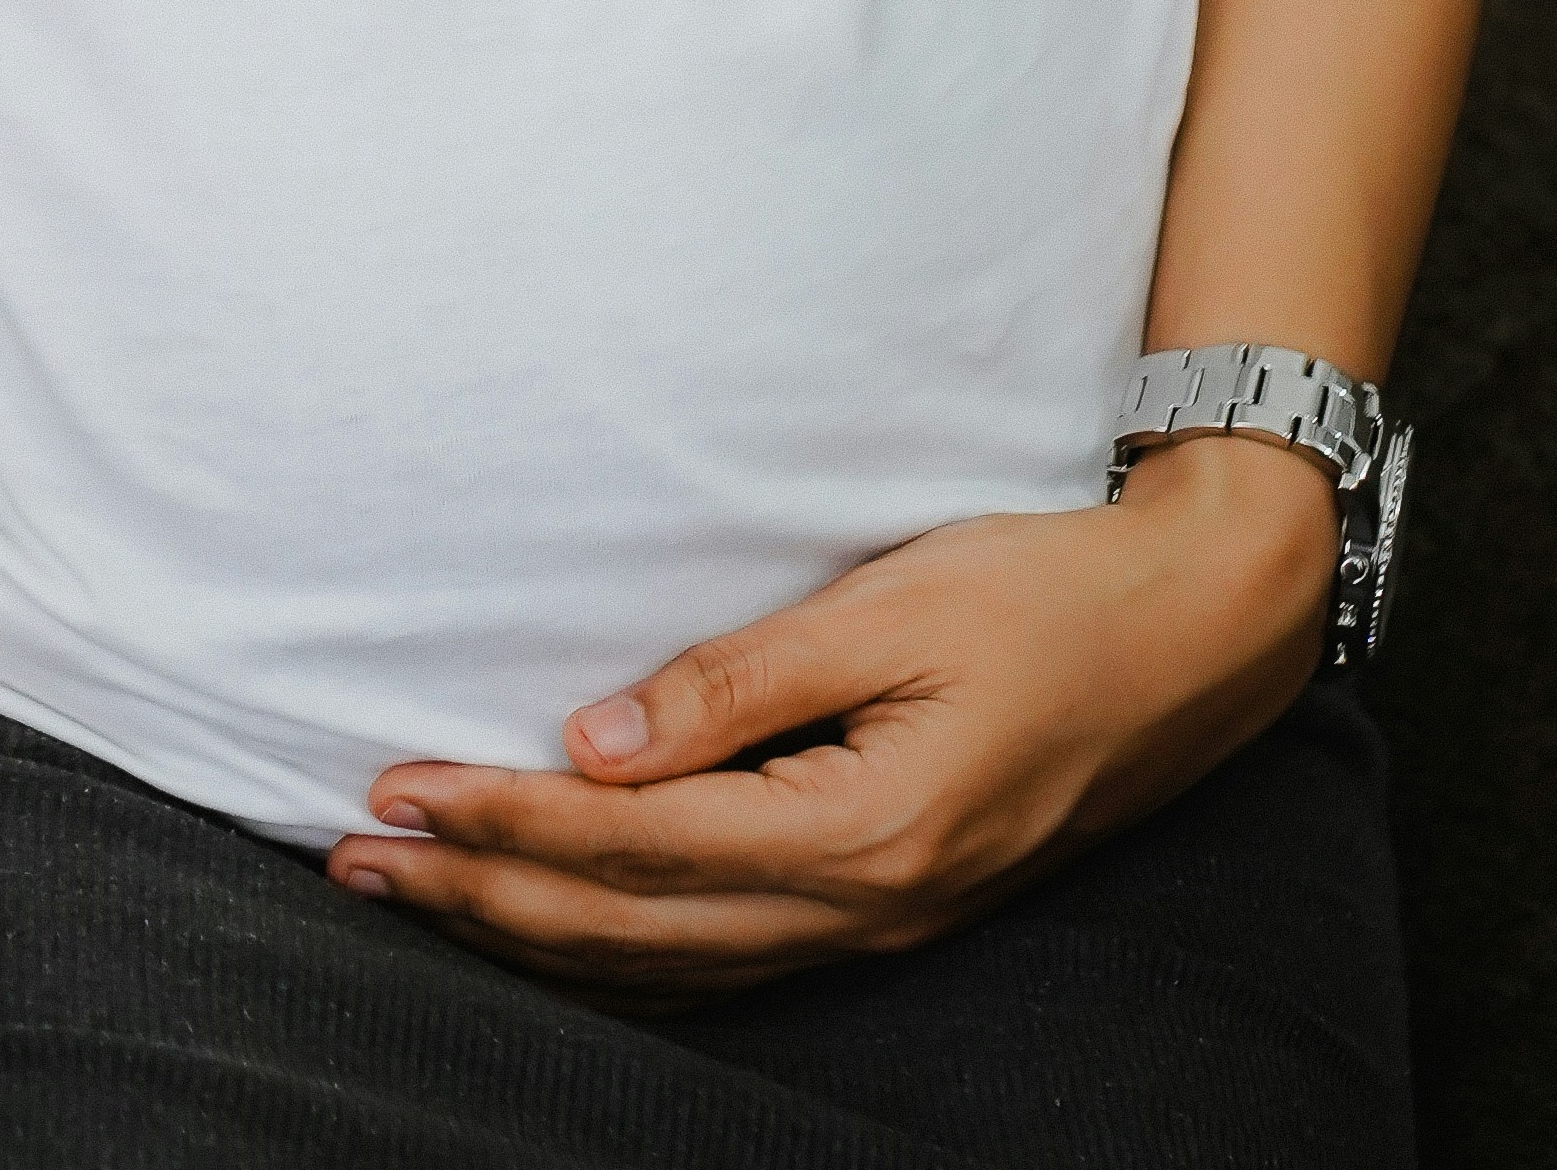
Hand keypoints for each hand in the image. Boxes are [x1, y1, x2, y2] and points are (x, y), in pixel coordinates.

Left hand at [329, 434, 1336, 992]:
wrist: (1197, 635)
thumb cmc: (1048, 593)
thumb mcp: (894, 605)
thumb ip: (742, 680)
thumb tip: (597, 739)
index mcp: (865, 829)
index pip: (637, 842)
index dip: (507, 817)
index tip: (397, 784)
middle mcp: (867, 903)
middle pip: (635, 929)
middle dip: (485, 896)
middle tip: (358, 856)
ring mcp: (882, 920)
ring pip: (671, 964)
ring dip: (535, 934)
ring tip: (419, 896)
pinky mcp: (889, 903)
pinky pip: (726, 961)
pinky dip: (621, 957)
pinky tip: (556, 938)